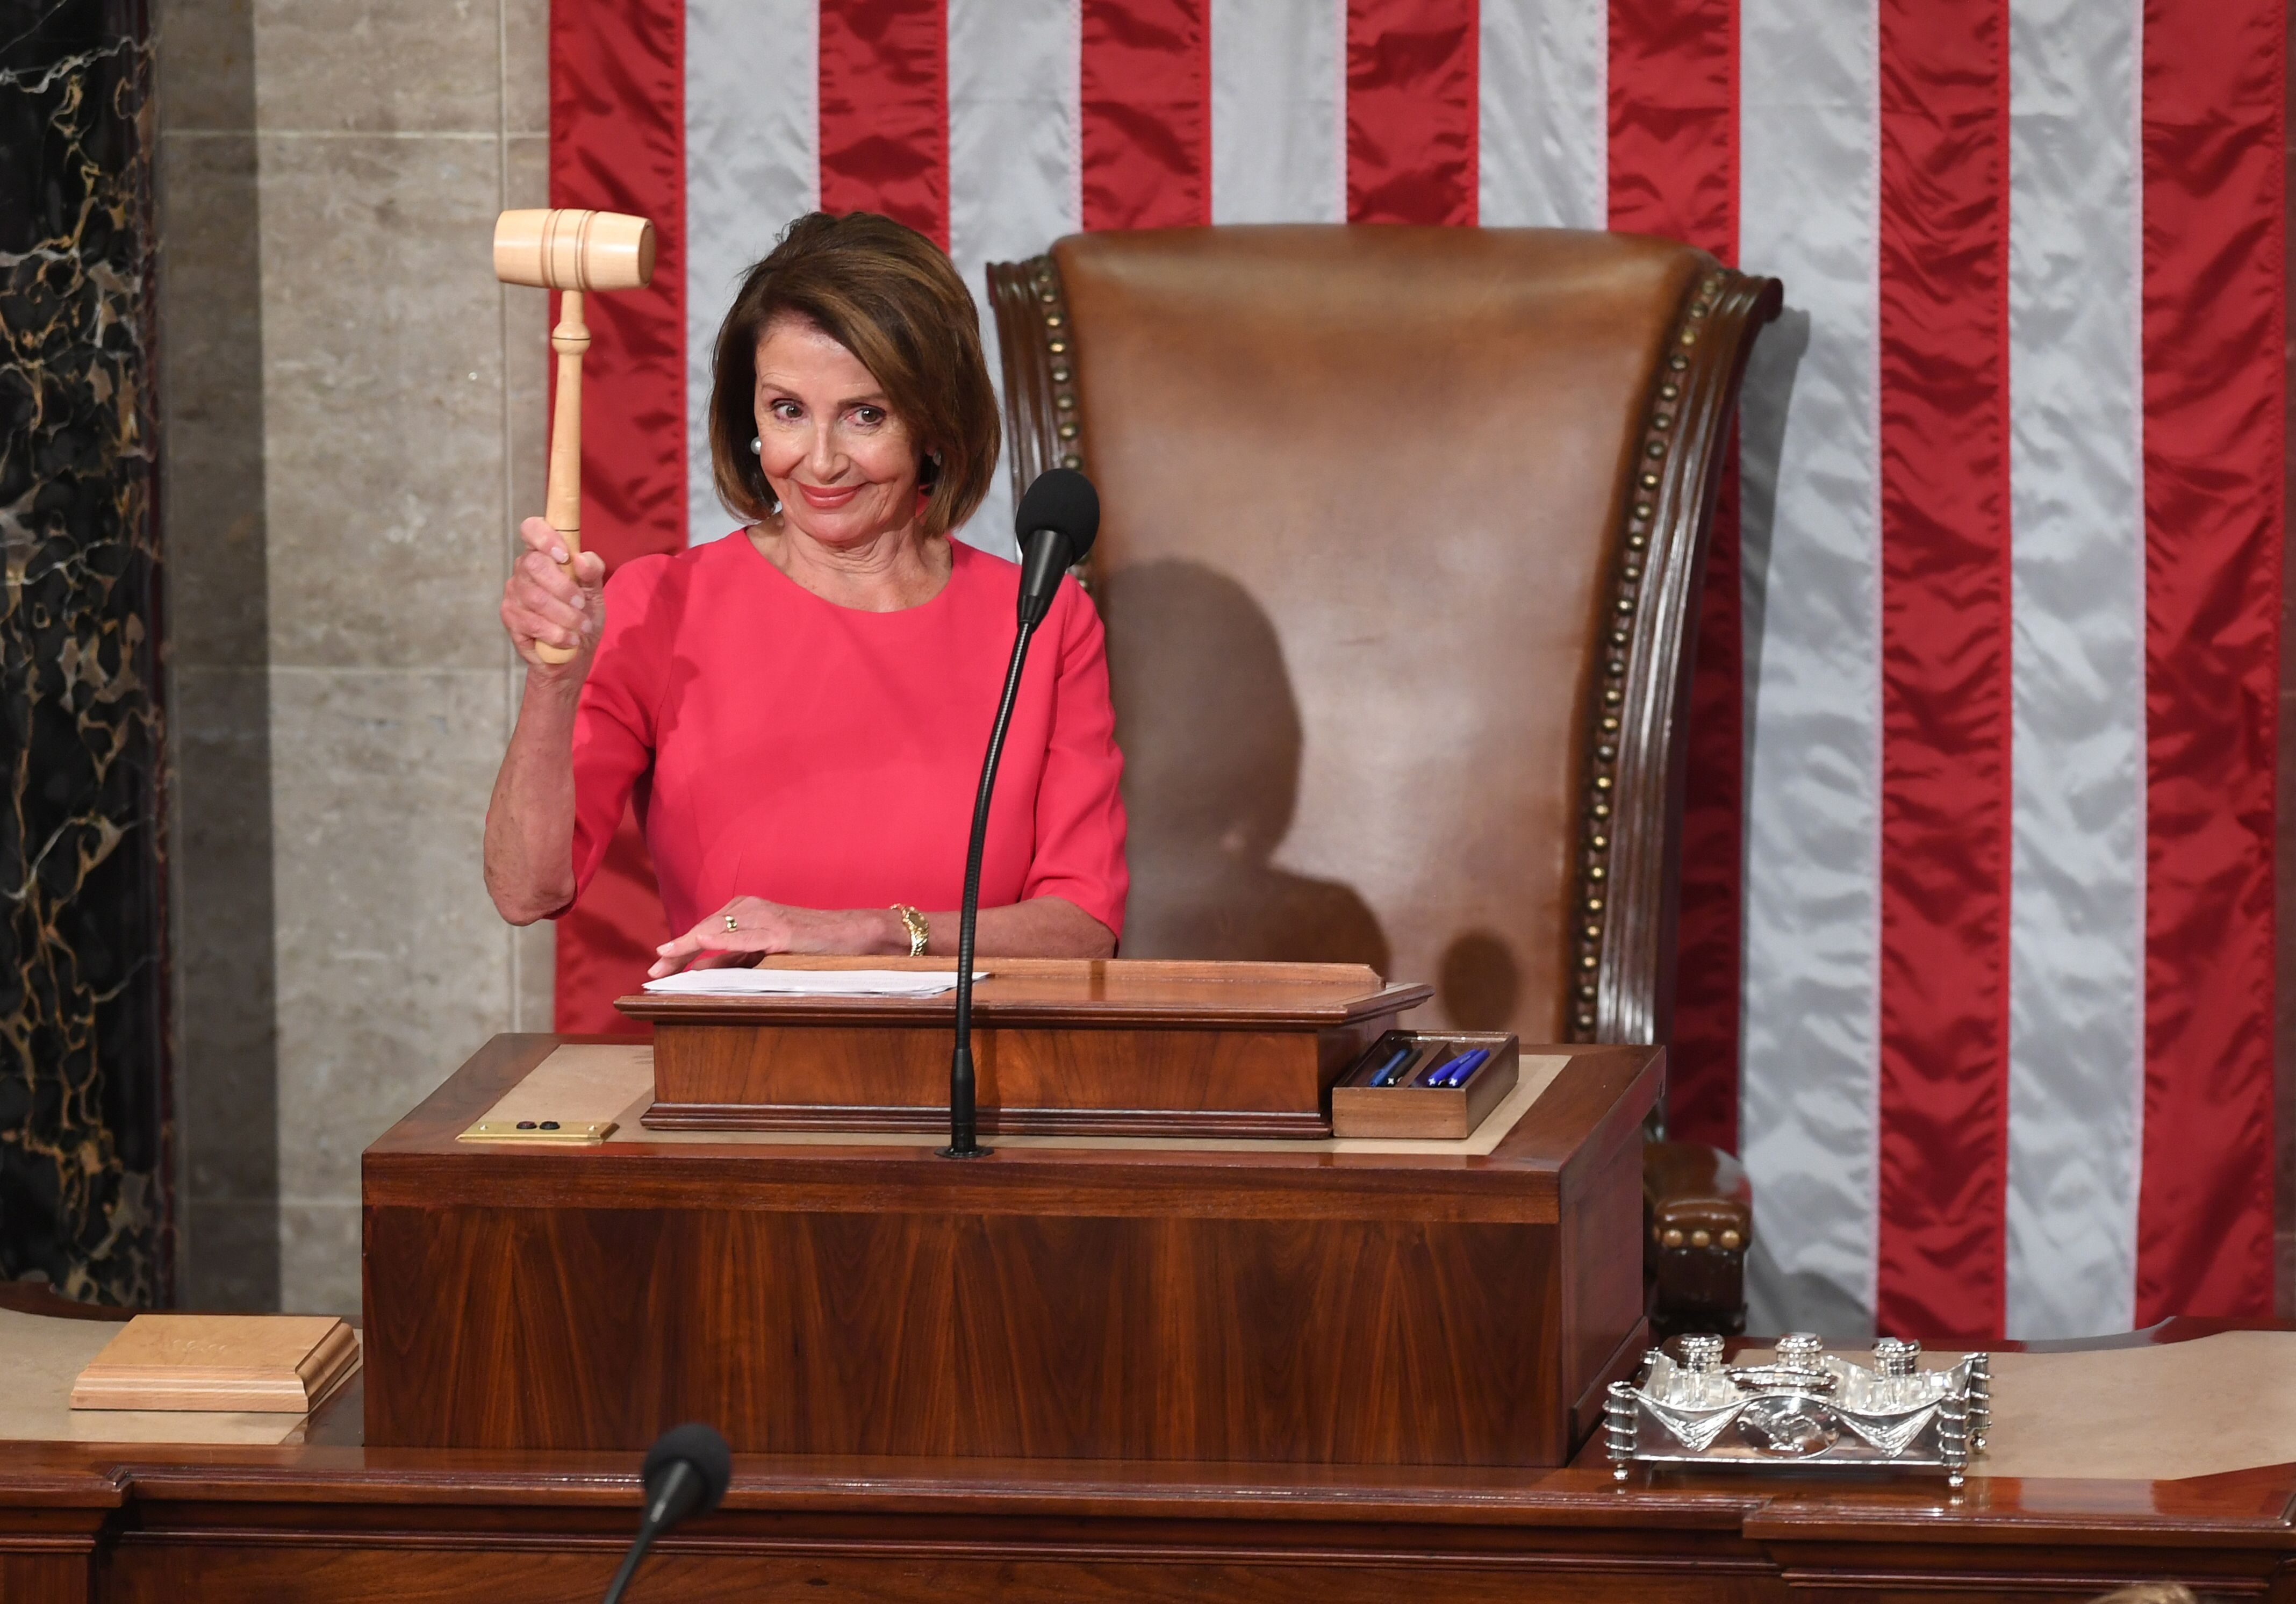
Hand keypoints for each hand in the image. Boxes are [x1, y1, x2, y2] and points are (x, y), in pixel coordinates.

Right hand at [501, 517, 605, 674]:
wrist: (575, 652)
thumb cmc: (583, 615)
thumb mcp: (595, 592)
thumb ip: (592, 571)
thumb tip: (580, 559)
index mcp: (543, 553)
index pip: (531, 528)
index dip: (545, 536)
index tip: (564, 555)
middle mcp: (524, 569)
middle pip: (534, 564)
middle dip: (564, 587)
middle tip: (581, 604)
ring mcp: (513, 593)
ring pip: (536, 597)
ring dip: (565, 615)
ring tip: (581, 626)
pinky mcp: (510, 617)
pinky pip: (532, 622)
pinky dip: (556, 633)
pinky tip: (570, 639)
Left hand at [649, 897, 902, 977]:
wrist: (852, 933)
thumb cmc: (810, 944)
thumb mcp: (764, 952)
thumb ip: (735, 957)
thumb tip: (700, 970)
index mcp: (746, 911)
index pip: (705, 930)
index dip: (680, 950)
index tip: (657, 969)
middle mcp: (751, 908)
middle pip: (706, 929)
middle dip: (678, 951)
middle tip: (654, 972)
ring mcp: (766, 918)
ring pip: (721, 930)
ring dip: (691, 944)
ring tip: (666, 958)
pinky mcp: (781, 932)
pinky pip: (747, 936)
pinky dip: (724, 937)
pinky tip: (704, 939)